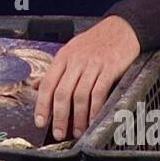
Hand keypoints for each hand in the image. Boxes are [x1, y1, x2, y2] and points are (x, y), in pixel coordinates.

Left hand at [35, 16, 140, 141]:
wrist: (122, 28)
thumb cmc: (96, 41)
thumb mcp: (70, 50)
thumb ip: (55, 70)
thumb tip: (36, 86)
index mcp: (63, 56)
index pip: (47, 84)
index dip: (42, 105)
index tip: (40, 121)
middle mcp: (76, 61)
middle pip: (62, 93)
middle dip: (59, 117)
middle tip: (58, 133)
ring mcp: (93, 65)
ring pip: (80, 96)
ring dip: (78, 118)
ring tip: (78, 131)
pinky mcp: (109, 69)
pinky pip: (99, 93)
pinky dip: (95, 110)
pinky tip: (94, 120)